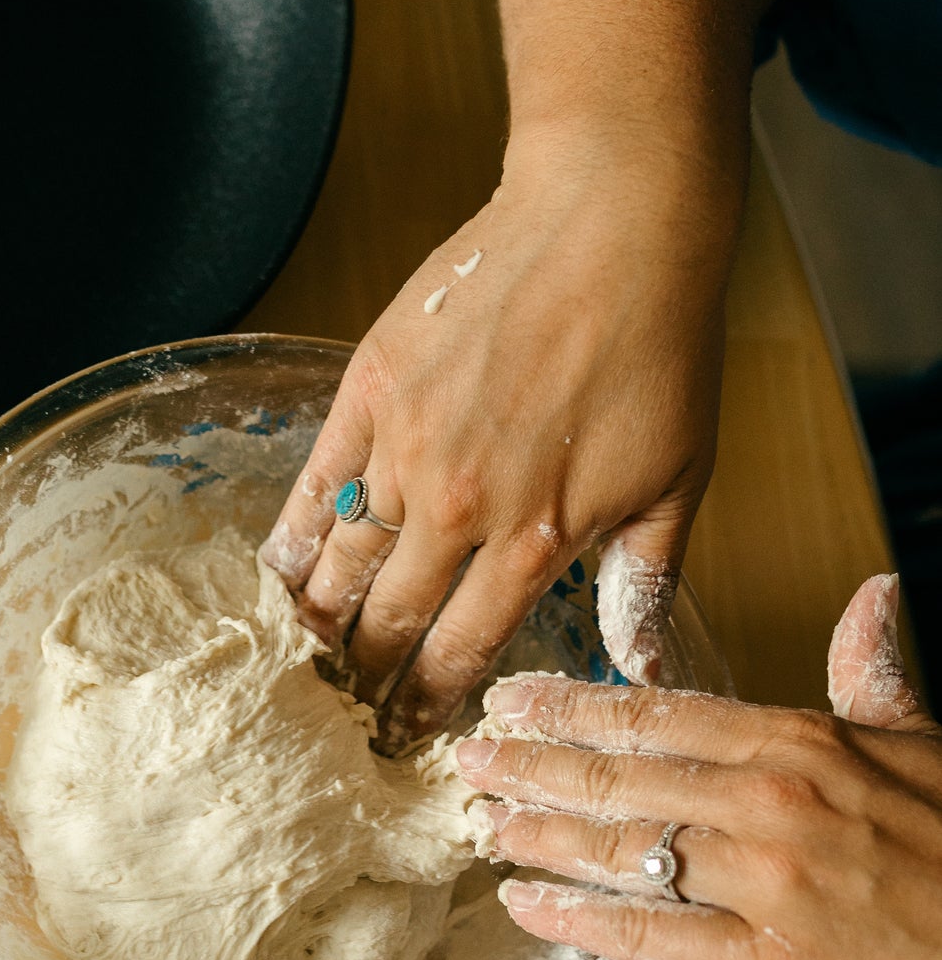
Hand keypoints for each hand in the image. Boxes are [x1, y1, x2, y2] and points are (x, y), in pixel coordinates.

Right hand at [261, 121, 735, 748]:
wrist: (613, 221)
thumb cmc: (659, 347)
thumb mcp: (677, 480)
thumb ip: (644, 581)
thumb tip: (637, 671)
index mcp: (535, 541)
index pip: (459, 653)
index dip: (425, 706)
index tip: (406, 737)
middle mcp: (458, 507)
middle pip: (388, 623)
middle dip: (365, 682)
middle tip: (349, 714)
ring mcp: (404, 446)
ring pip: (341, 563)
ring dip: (322, 622)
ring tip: (311, 660)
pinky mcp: (368, 388)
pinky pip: (315, 484)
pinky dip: (295, 538)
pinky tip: (282, 576)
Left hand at [458, 576, 941, 959]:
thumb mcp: (928, 747)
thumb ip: (875, 679)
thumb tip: (873, 597)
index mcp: (803, 743)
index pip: (659, 710)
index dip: (571, 703)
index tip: (512, 696)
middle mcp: (774, 804)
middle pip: (622, 774)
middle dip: (531, 765)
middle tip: (464, 759)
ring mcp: (769, 887)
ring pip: (623, 850)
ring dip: (539, 836)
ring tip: (482, 825)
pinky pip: (651, 938)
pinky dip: (579, 921)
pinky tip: (526, 907)